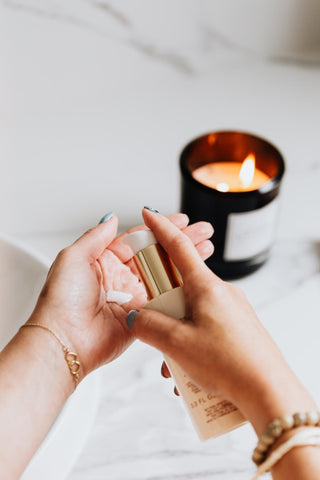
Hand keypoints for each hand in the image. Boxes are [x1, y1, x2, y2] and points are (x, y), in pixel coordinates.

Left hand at [29, 212, 213, 377]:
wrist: (64, 341)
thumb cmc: (61, 300)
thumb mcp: (73, 257)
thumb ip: (95, 236)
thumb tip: (111, 218)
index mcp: (104, 261)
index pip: (139, 240)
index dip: (161, 229)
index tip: (181, 220)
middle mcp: (120, 278)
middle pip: (157, 256)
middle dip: (181, 243)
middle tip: (202, 233)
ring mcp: (132, 298)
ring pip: (165, 276)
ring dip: (186, 264)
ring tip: (206, 250)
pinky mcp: (141, 316)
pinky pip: (164, 301)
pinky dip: (180, 290)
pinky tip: (196, 279)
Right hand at [127, 210, 315, 434]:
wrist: (269, 392)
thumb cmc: (230, 364)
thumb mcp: (178, 344)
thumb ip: (149, 326)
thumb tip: (136, 318)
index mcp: (206, 287)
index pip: (178, 247)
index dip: (161, 228)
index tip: (149, 213)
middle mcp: (221, 293)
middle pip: (180, 287)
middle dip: (162, 309)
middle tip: (155, 331)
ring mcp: (232, 310)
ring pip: (191, 313)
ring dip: (176, 337)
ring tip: (175, 367)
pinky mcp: (237, 328)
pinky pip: (205, 328)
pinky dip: (192, 346)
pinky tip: (190, 373)